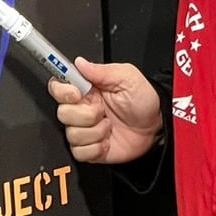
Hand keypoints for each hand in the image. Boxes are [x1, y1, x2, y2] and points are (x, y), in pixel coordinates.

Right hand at [47, 59, 162, 165]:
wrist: (157, 127)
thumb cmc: (144, 99)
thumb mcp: (127, 77)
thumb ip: (101, 70)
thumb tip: (79, 62)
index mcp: (88, 90)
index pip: (59, 88)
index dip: (62, 91)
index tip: (76, 93)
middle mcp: (83, 110)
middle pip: (62, 113)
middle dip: (84, 115)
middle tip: (102, 112)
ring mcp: (86, 131)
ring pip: (71, 134)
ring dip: (94, 132)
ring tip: (109, 126)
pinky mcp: (91, 150)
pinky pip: (79, 153)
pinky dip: (95, 149)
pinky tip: (107, 142)